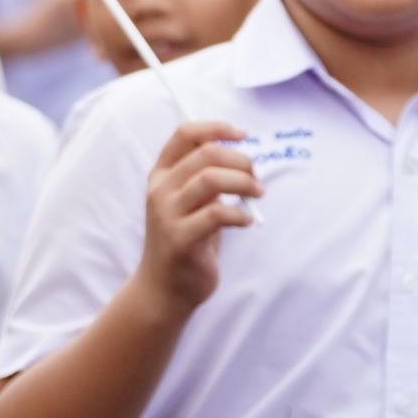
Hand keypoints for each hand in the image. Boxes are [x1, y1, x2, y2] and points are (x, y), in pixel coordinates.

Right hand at [136, 122, 260, 316]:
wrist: (163, 289)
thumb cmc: (185, 240)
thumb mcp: (189, 203)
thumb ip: (205, 178)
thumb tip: (243, 157)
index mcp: (161, 175)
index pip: (185, 134)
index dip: (217, 128)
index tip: (244, 134)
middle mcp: (159, 190)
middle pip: (206, 153)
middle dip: (240, 160)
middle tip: (256, 177)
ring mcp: (166, 214)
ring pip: (211, 179)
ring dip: (244, 183)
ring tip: (258, 194)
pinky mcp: (180, 239)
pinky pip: (216, 214)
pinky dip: (239, 214)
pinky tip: (246, 221)